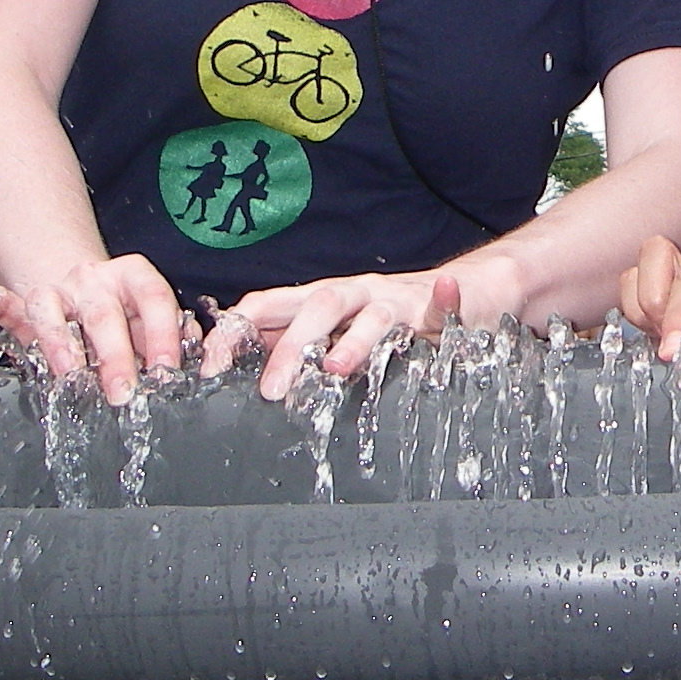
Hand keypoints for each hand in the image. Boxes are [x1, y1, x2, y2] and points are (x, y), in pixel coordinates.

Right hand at [0, 252, 185, 402]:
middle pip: (104, 313)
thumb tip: (197, 351)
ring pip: (52, 309)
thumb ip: (169, 334)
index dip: (162, 334)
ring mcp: (57, 289)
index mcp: (134, 277)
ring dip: (60, 345)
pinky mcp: (24, 301)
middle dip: (115, 355)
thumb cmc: (121, 312)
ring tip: (68, 376)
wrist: (80, 286)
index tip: (167, 371)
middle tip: (124, 393)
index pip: (155, 298)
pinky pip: (4, 299)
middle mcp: (95, 279)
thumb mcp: (147, 318)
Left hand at [228, 269, 482, 401]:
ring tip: (335, 368)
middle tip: (271, 391)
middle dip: (289, 348)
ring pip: (370, 312)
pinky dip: (446, 298)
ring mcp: (396, 301)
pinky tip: (447, 291)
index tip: (212, 367)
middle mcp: (355, 294)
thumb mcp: (339, 331)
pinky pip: (443, 303)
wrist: (469, 288)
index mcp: (322, 300)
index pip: (268, 306)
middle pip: (316, 309)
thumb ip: (296, 343)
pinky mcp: (438, 309)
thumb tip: (239, 370)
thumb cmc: (394, 317)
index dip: (237, 331)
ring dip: (353, 338)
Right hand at [620, 231, 680, 360]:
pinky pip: (626, 303)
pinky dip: (633, 323)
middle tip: (679, 350)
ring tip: (668, 349)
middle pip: (666, 262)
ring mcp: (676, 294)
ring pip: (637, 277)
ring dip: (647, 312)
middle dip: (669, 309)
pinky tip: (656, 351)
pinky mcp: (656, 319)